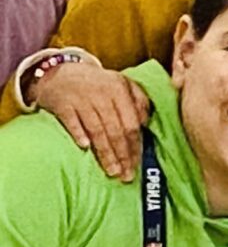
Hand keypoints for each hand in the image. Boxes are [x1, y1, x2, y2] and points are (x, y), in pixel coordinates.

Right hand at [29, 60, 149, 180]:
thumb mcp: (122, 84)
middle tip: (126, 175)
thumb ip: (139, 100)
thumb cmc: (98, 84)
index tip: (137, 166)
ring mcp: (81, 99)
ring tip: (112, 171)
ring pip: (97, 130)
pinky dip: (78, 133)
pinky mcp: (62, 103)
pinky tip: (84, 147)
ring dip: (105, 153)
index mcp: (120, 90)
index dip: (135, 147)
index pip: (131, 124)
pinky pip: (71, 121)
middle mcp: (102, 95)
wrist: (61, 71)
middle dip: (122, 155)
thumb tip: (146, 123)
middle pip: (116, 130)